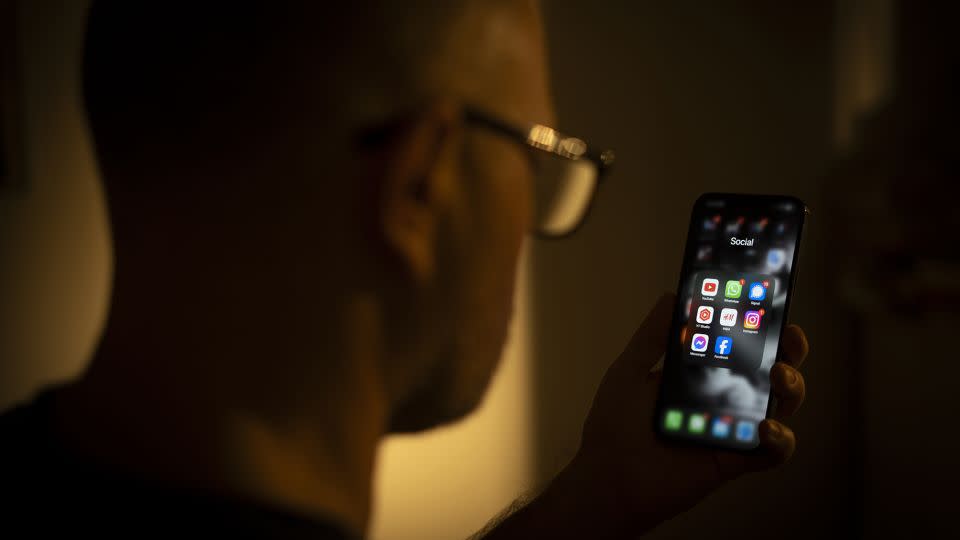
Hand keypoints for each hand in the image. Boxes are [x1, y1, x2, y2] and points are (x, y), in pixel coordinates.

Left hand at [566, 292, 808, 534]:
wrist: (608, 476)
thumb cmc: (614, 424)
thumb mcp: (630, 369)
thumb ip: (653, 335)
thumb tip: (672, 295)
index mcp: (701, 374)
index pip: (740, 345)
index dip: (762, 327)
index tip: (773, 306)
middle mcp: (722, 398)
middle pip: (772, 371)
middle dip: (791, 352)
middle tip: (790, 338)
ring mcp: (732, 429)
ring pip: (781, 406)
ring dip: (792, 388)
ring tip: (777, 377)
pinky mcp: (734, 460)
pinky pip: (773, 451)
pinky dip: (780, 440)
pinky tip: (765, 428)